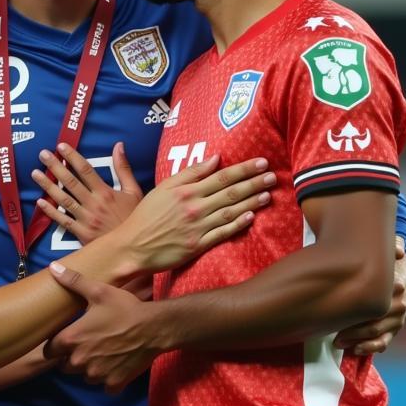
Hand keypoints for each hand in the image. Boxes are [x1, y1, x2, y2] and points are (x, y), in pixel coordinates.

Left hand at [31, 141, 142, 243]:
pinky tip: (40, 202)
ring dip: (48, 186)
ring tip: (35, 174)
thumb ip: (124, 169)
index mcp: (105, 192)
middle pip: (71, 182)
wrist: (134, 247)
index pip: (86, 170)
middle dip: (55, 167)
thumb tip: (118, 146)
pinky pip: (63, 221)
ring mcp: (86, 219)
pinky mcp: (81, 233)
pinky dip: (51, 212)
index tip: (61, 146)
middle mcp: (94, 204)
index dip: (72, 157)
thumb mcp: (134, 192)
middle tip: (42, 154)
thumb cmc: (133, 218)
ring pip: (63, 200)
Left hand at [44, 263, 161, 393]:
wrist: (154, 327)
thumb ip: (73, 282)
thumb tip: (53, 268)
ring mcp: (97, 374)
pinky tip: (115, 365)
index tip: (65, 339)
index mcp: (72, 339)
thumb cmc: (124, 308)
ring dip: (89, 368)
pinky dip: (107, 379)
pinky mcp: (114, 383)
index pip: (48, 351)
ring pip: (84, 377)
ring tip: (101, 353)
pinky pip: (104, 386)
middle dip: (71, 358)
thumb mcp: (98, 291)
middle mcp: (80, 361)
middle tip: (85, 345)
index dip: (55, 346)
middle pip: (64, 366)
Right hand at [118, 156, 276, 273]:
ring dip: (252, 202)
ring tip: (269, 194)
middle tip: (273, 176)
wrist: (132, 246)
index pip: (221, 176)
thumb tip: (214, 159)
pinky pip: (223, 233)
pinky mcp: (198, 245)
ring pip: (231, 211)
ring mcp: (198, 227)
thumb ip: (189, 173)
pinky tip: (252, 217)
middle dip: (255, 183)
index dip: (244, 169)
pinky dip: (238, 224)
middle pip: (231, 192)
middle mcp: (195, 208)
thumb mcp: (163, 188)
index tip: (262, 162)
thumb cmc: (145, 216)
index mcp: (186, 191)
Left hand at [334, 236, 405, 355]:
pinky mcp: (393, 329)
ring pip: (377, 334)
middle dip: (353, 329)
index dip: (358, 312)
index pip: (378, 303)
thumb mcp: (388, 255)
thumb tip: (399, 249)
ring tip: (337, 342)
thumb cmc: (386, 265)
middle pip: (375, 322)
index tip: (338, 315)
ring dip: (357, 340)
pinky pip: (383, 343)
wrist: (404, 277)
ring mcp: (396, 320)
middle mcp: (398, 306)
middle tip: (332, 333)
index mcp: (396, 288)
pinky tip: (355, 350)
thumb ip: (391, 248)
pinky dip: (370, 348)